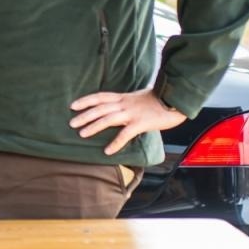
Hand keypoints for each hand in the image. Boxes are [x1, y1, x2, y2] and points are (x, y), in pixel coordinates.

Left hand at [69, 88, 185, 155]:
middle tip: (71, 123)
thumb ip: (127, 103)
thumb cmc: (159, 100)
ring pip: (108, 118)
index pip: (100, 97)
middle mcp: (125, 103)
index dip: (86, 100)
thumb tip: (117, 110)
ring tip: (82, 134)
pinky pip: (125, 134)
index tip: (73, 105)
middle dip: (84, 115)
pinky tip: (108, 151)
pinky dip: (115, 143)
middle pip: (100, 108)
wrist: (176, 99)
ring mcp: (132, 113)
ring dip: (94, 127)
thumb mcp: (138, 98)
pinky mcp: (141, 123)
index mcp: (124, 97)